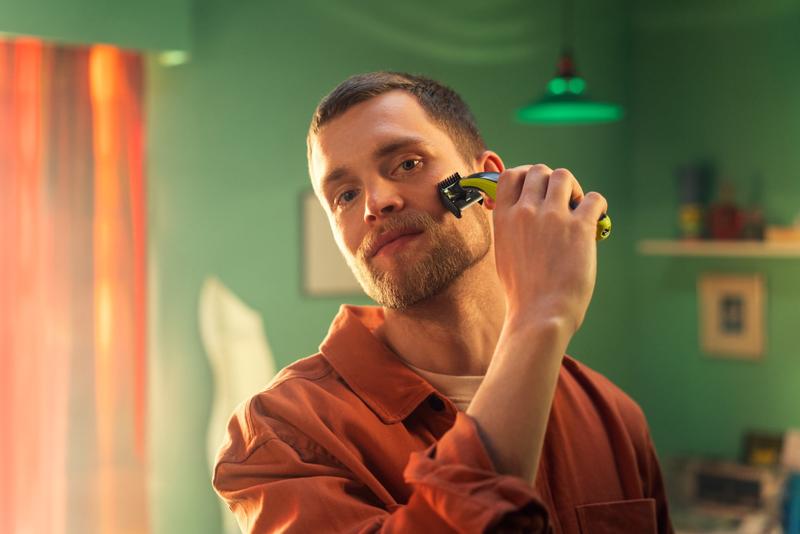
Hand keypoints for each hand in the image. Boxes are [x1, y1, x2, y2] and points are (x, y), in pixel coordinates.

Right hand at [490, 164, 607, 335]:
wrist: (540, 313)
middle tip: (560, 201)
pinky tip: (596, 222)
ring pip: (564, 176)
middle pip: (539, 170)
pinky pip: (594, 199)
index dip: (524, 175)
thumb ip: (510, 228)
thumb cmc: (522, 292)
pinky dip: (598, 206)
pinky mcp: (580, 228)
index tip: (534, 187)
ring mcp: (553, 217)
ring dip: (573, 188)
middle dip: (551, 181)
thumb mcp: (503, 253)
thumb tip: (519, 216)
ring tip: (577, 208)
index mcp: (504, 218)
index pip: (509, 174)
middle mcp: (527, 212)